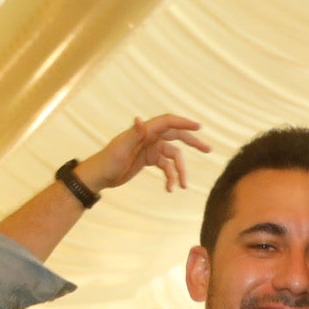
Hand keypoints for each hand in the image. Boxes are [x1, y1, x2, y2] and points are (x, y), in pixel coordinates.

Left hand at [74, 115, 211, 194]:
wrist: (100, 175)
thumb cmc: (108, 160)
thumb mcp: (121, 148)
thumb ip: (133, 134)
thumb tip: (139, 120)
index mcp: (144, 131)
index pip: (168, 122)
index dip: (183, 123)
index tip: (198, 128)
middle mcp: (150, 137)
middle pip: (176, 136)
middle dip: (192, 142)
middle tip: (208, 149)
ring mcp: (150, 149)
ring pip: (173, 157)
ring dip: (180, 171)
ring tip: (183, 186)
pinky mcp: (149, 160)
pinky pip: (166, 167)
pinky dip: (170, 177)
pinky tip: (170, 189)